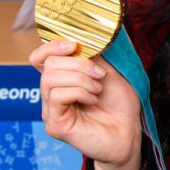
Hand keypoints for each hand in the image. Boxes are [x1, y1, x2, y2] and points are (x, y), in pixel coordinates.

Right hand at [29, 40, 141, 169]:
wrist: (128, 132)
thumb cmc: (119, 104)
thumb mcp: (107, 72)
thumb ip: (91, 56)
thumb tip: (80, 37)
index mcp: (63, 80)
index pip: (40, 58)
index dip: (51, 46)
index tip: (74, 44)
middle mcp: (52, 94)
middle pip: (49, 65)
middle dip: (79, 64)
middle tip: (100, 75)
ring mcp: (50, 110)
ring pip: (51, 78)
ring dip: (82, 79)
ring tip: (98, 89)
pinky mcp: (54, 123)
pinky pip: (57, 96)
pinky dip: (79, 92)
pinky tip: (92, 100)